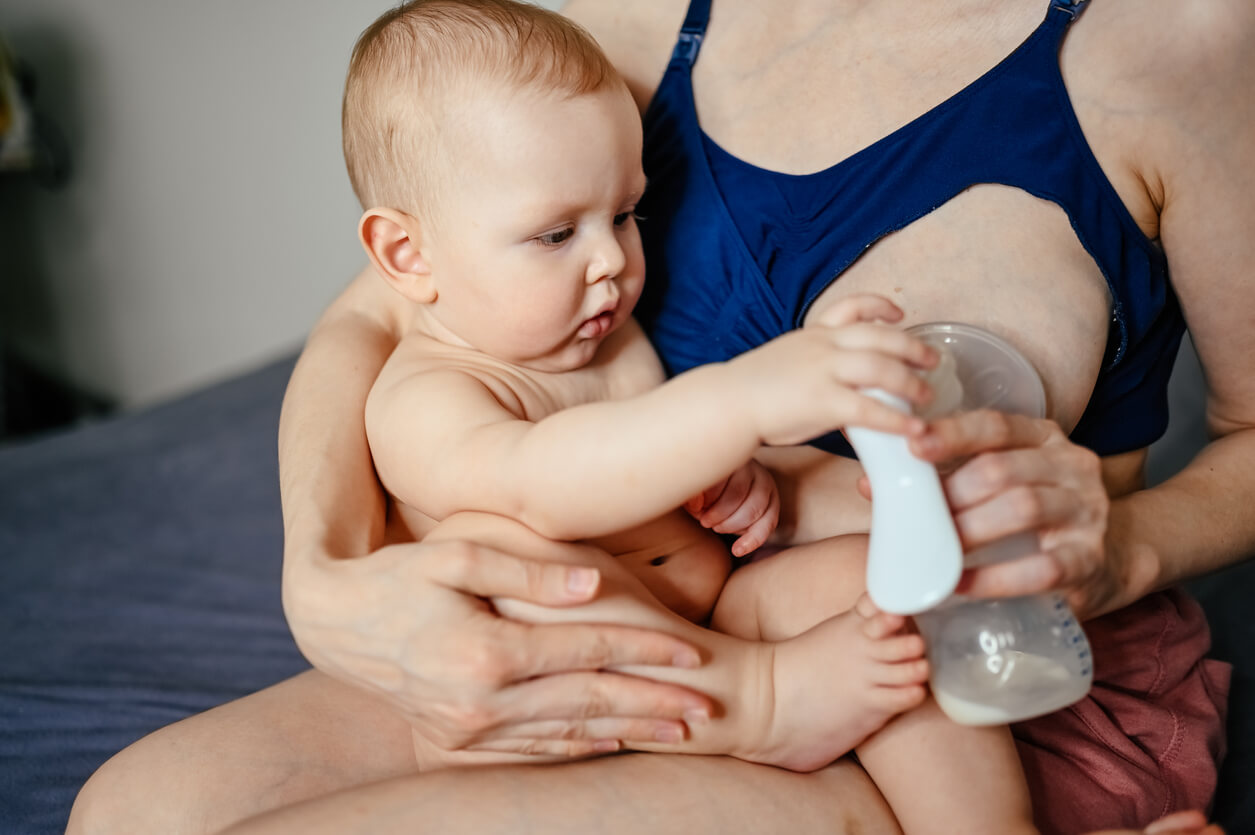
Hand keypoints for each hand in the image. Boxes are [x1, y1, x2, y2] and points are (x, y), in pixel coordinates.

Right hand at [283, 538, 713, 763]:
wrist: (334, 626)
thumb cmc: (398, 577)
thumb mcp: (456, 557)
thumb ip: (529, 570)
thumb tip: (595, 585)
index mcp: (487, 651)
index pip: (588, 650)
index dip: (646, 649)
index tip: (694, 651)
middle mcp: (481, 701)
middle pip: (590, 703)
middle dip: (654, 704)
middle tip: (708, 707)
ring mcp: (467, 729)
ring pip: (567, 735)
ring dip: (626, 734)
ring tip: (677, 731)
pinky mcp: (455, 742)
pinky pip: (530, 752)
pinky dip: (576, 748)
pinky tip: (611, 743)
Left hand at [684, 460, 779, 555]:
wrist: (724, 486)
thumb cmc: (705, 487)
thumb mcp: (694, 487)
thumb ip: (691, 493)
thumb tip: (694, 505)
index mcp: (730, 459)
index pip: (721, 476)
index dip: (707, 497)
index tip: (694, 510)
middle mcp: (752, 469)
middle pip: (738, 493)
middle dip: (719, 513)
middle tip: (704, 522)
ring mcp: (766, 485)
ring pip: (754, 509)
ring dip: (732, 525)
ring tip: (716, 528)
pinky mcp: (773, 503)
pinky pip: (768, 524)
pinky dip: (752, 540)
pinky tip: (738, 550)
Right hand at [725, 294, 935, 446]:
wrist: (727, 403)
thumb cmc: (751, 389)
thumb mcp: (784, 358)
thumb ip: (812, 361)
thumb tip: (834, 377)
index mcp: (814, 334)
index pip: (853, 307)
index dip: (881, 307)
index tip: (899, 314)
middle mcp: (823, 346)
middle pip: (881, 337)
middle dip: (913, 347)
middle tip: (932, 361)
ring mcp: (825, 372)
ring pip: (883, 369)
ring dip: (911, 383)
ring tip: (926, 395)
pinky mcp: (824, 402)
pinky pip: (871, 409)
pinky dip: (898, 421)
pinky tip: (912, 429)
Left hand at [901, 410, 1124, 619]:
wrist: (1108, 559)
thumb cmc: (1034, 517)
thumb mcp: (997, 486)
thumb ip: (942, 481)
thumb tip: (871, 485)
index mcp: (1042, 437)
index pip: (994, 425)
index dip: (951, 434)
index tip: (912, 445)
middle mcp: (1071, 465)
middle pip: (1001, 469)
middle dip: (951, 494)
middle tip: (916, 518)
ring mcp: (1087, 511)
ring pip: (1022, 508)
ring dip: (969, 530)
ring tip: (936, 550)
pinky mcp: (1091, 559)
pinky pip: (1041, 567)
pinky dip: (994, 577)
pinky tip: (961, 584)